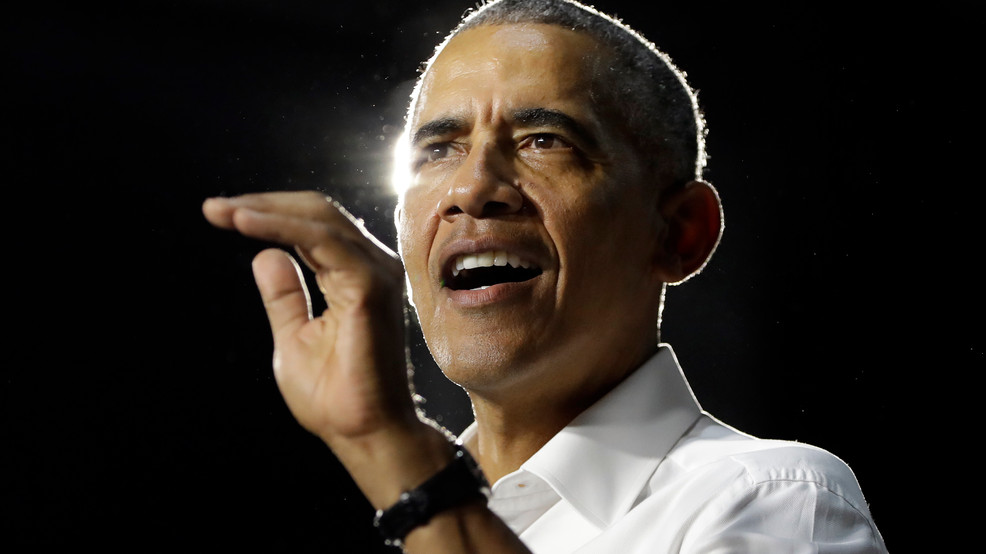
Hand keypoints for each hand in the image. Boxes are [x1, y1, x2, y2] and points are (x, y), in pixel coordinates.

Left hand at [202, 192, 416, 445]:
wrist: (363, 432)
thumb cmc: (335, 397)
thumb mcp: (293, 337)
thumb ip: (284, 296)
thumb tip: (264, 255)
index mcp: (356, 277)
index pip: (314, 226)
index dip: (268, 214)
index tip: (219, 213)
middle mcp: (373, 267)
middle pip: (317, 211)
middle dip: (262, 203)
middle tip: (214, 208)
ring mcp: (376, 273)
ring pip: (319, 218)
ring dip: (266, 209)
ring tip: (222, 211)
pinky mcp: (369, 286)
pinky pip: (322, 240)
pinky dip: (281, 226)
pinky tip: (245, 224)